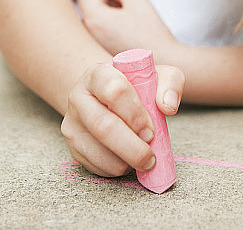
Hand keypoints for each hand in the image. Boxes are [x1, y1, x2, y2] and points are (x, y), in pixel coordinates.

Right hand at [60, 62, 184, 175]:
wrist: (105, 96)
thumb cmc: (135, 86)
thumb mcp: (156, 76)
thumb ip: (170, 83)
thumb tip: (168, 106)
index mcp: (98, 74)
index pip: (115, 91)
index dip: (135, 114)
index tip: (151, 130)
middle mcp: (78, 96)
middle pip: (103, 126)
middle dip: (132, 147)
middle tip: (151, 157)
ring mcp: (71, 122)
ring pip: (98, 150)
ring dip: (125, 162)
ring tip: (142, 158)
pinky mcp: (72, 145)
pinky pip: (94, 165)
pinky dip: (115, 169)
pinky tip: (127, 160)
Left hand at [77, 0, 176, 54]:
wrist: (164, 62)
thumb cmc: (151, 32)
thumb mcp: (137, 0)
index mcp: (94, 19)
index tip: (120, 3)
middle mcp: (88, 35)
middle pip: (87, 10)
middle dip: (103, 7)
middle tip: (126, 16)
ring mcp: (92, 48)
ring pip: (92, 24)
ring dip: (105, 21)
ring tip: (127, 28)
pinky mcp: (98, 56)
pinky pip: (97, 38)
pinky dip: (107, 34)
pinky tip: (125, 39)